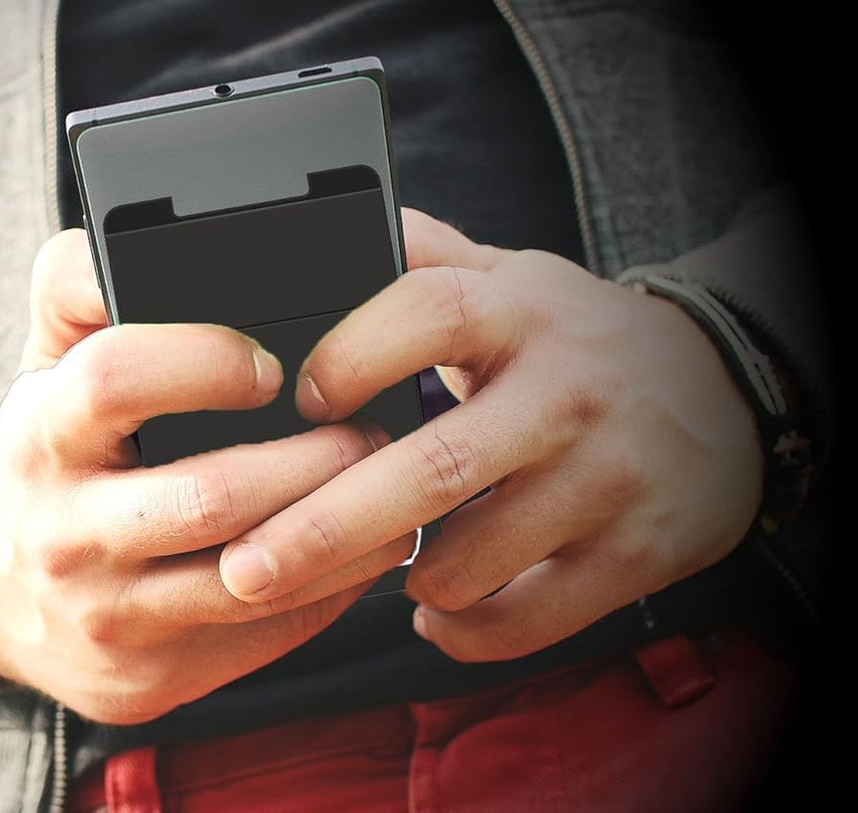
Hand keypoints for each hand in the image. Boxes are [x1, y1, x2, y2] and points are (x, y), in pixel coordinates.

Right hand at [0, 230, 398, 723]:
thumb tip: (147, 233)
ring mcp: (103, 615)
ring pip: (252, 578)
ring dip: (343, 531)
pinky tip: (362, 550)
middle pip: (208, 497)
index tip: (270, 362)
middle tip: (373, 431)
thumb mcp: (48, 359)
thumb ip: (83, 283)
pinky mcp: (144, 680)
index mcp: (42, 432)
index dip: (207, 361)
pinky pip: (262, 634)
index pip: (116, 379)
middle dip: (313, 461)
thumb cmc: (58, 448)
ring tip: (392, 488)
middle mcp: (61, 531)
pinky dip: (328, 588)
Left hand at [217, 209, 763, 661]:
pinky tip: (435, 611)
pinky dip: (463, 629)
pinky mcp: (637, 553)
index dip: (353, 355)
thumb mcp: (506, 277)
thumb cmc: (569, 340)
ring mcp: (606, 479)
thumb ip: (416, 255)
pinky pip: (527, 619)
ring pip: (472, 559)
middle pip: (435, 469)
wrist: (722, 394)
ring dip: (399, 579)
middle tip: (242, 570)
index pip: (430, 313)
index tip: (300, 399)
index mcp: (520, 312)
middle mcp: (565, 393)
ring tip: (363, 572)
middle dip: (324, 529)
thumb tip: (307, 231)